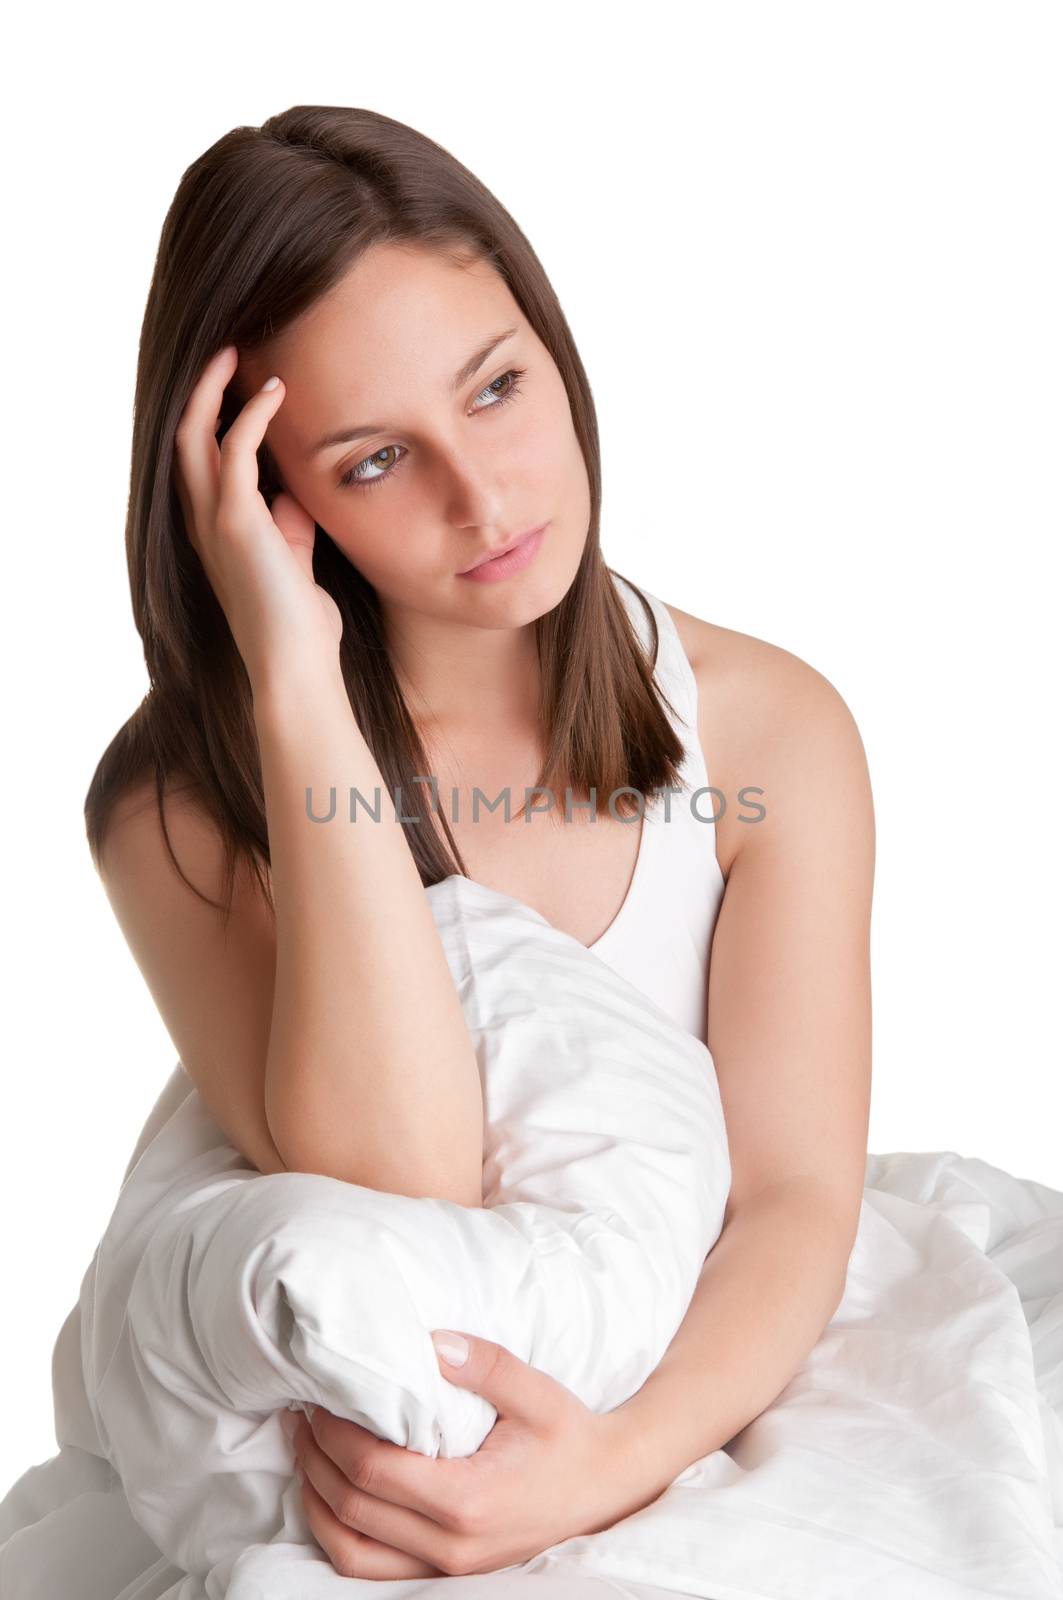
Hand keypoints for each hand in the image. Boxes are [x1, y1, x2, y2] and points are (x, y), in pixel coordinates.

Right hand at [173, 345, 342, 688]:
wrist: (296, 668)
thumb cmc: (302, 626)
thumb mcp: (295, 563)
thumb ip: (290, 527)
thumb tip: (294, 493)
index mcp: (214, 531)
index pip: (198, 461)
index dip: (209, 418)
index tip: (240, 384)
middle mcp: (203, 522)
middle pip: (183, 438)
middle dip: (201, 391)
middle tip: (228, 351)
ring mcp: (215, 521)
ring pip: (195, 435)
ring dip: (214, 389)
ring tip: (239, 354)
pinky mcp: (237, 522)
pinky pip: (235, 451)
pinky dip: (253, 415)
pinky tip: (275, 392)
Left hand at [284, 1329, 664, 1578]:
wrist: (607, 1484)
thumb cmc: (570, 1434)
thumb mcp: (536, 1390)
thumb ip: (483, 1365)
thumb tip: (428, 1342)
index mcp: (469, 1499)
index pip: (374, 1473)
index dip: (334, 1436)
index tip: (319, 1398)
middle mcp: (451, 1543)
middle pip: (353, 1509)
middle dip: (315, 1459)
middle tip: (300, 1414)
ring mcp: (448, 1566)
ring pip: (351, 1551)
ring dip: (315, 1502)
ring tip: (304, 1452)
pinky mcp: (448, 1571)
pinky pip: (372, 1567)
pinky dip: (339, 1535)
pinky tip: (331, 1494)